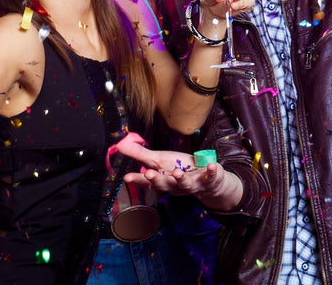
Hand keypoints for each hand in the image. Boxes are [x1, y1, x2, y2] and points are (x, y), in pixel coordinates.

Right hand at [119, 144, 242, 209]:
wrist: (207, 181)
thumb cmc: (180, 169)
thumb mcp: (160, 160)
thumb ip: (141, 155)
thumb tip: (119, 145)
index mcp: (163, 181)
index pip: (148, 181)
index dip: (138, 180)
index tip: (127, 178)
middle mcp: (176, 186)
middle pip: (165, 185)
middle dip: (158, 181)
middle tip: (150, 174)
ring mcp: (194, 184)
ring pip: (186, 184)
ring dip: (181, 179)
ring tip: (176, 172)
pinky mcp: (210, 179)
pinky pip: (211, 176)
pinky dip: (212, 171)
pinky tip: (211, 165)